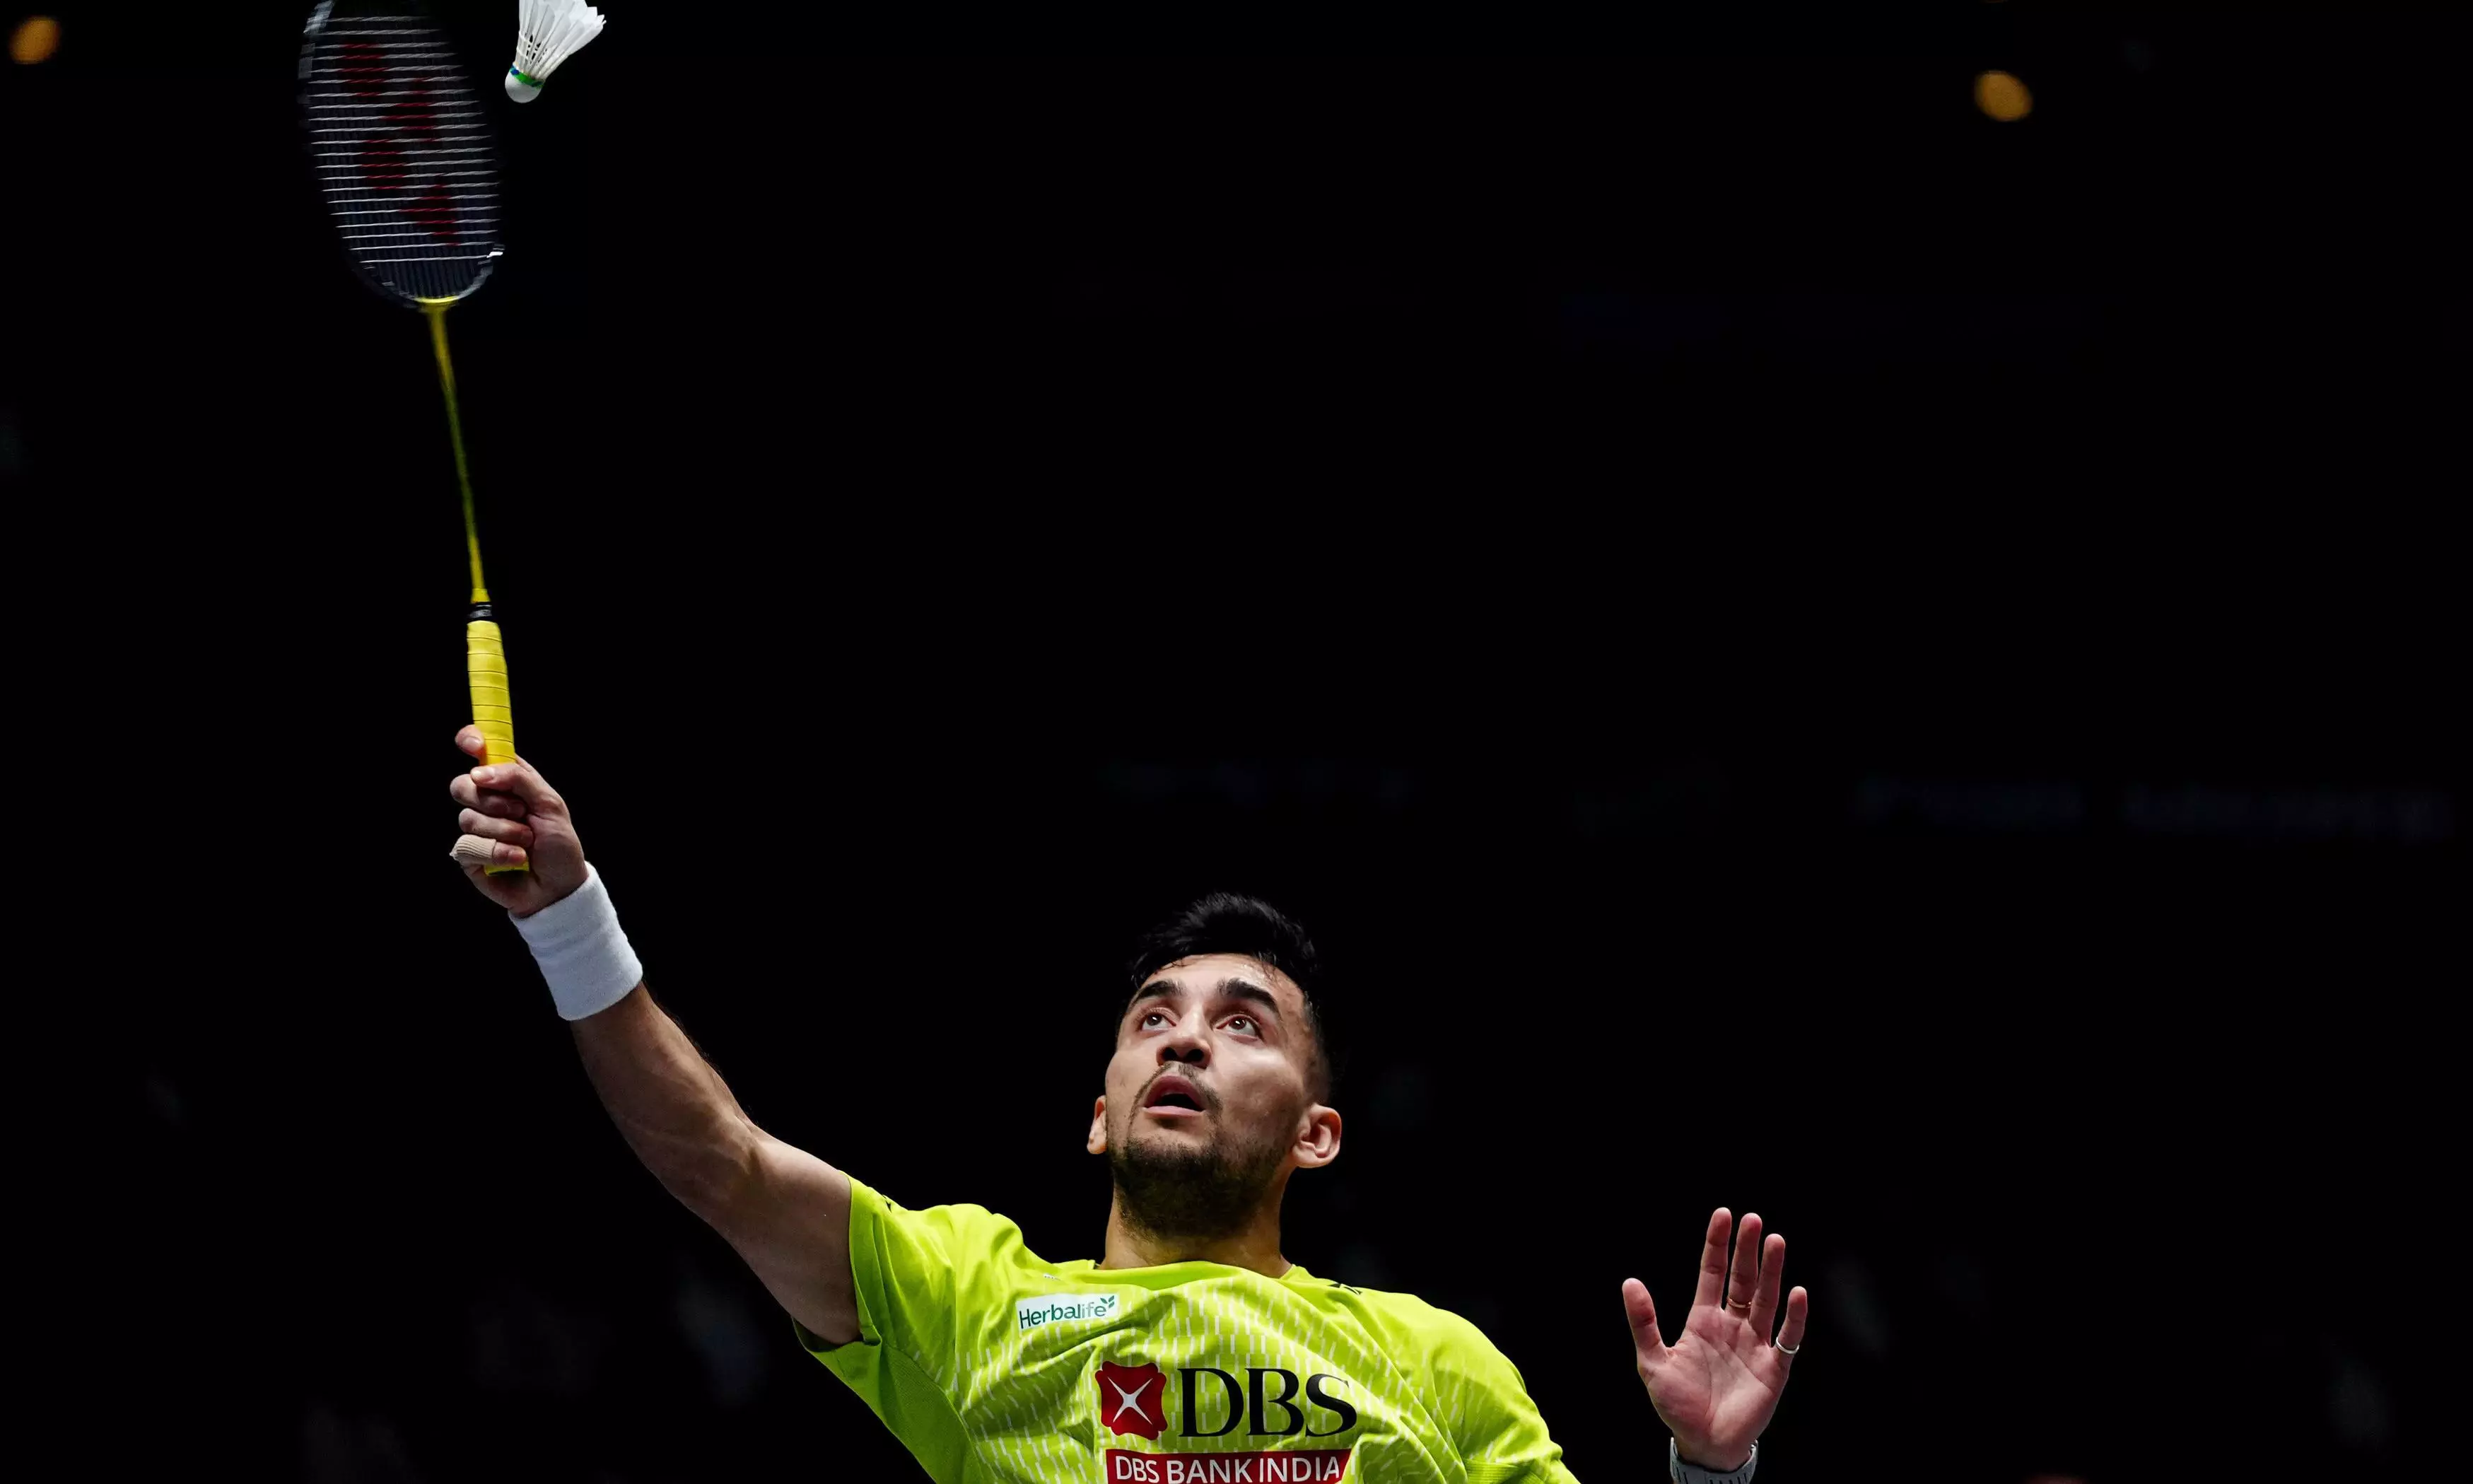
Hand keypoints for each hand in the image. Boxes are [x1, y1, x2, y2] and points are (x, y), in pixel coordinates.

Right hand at [445, 726, 588, 915]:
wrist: (558, 886)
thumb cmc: (558, 844)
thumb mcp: (549, 804)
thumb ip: (519, 779)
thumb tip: (479, 773)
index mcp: (507, 782)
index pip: (478, 752)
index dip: (470, 741)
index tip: (474, 746)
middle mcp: (487, 802)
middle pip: (461, 785)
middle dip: (492, 800)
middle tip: (519, 812)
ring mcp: (476, 829)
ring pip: (468, 818)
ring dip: (504, 831)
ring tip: (526, 842)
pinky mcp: (469, 855)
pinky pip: (469, 845)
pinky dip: (497, 853)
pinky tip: (515, 859)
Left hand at [1622, 1208, 1808, 1471]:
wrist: (1704, 1444)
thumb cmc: (1678, 1405)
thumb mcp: (1653, 1362)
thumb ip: (1643, 1323)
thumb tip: (1630, 1282)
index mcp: (1703, 1321)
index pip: (1712, 1274)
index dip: (1717, 1245)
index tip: (1723, 1215)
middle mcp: (1732, 1326)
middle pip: (1743, 1280)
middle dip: (1747, 1250)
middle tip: (1754, 1220)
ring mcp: (1755, 1345)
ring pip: (1767, 1300)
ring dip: (1771, 1272)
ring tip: (1776, 1242)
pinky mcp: (1774, 1368)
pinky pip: (1787, 1337)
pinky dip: (1793, 1316)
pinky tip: (1797, 1292)